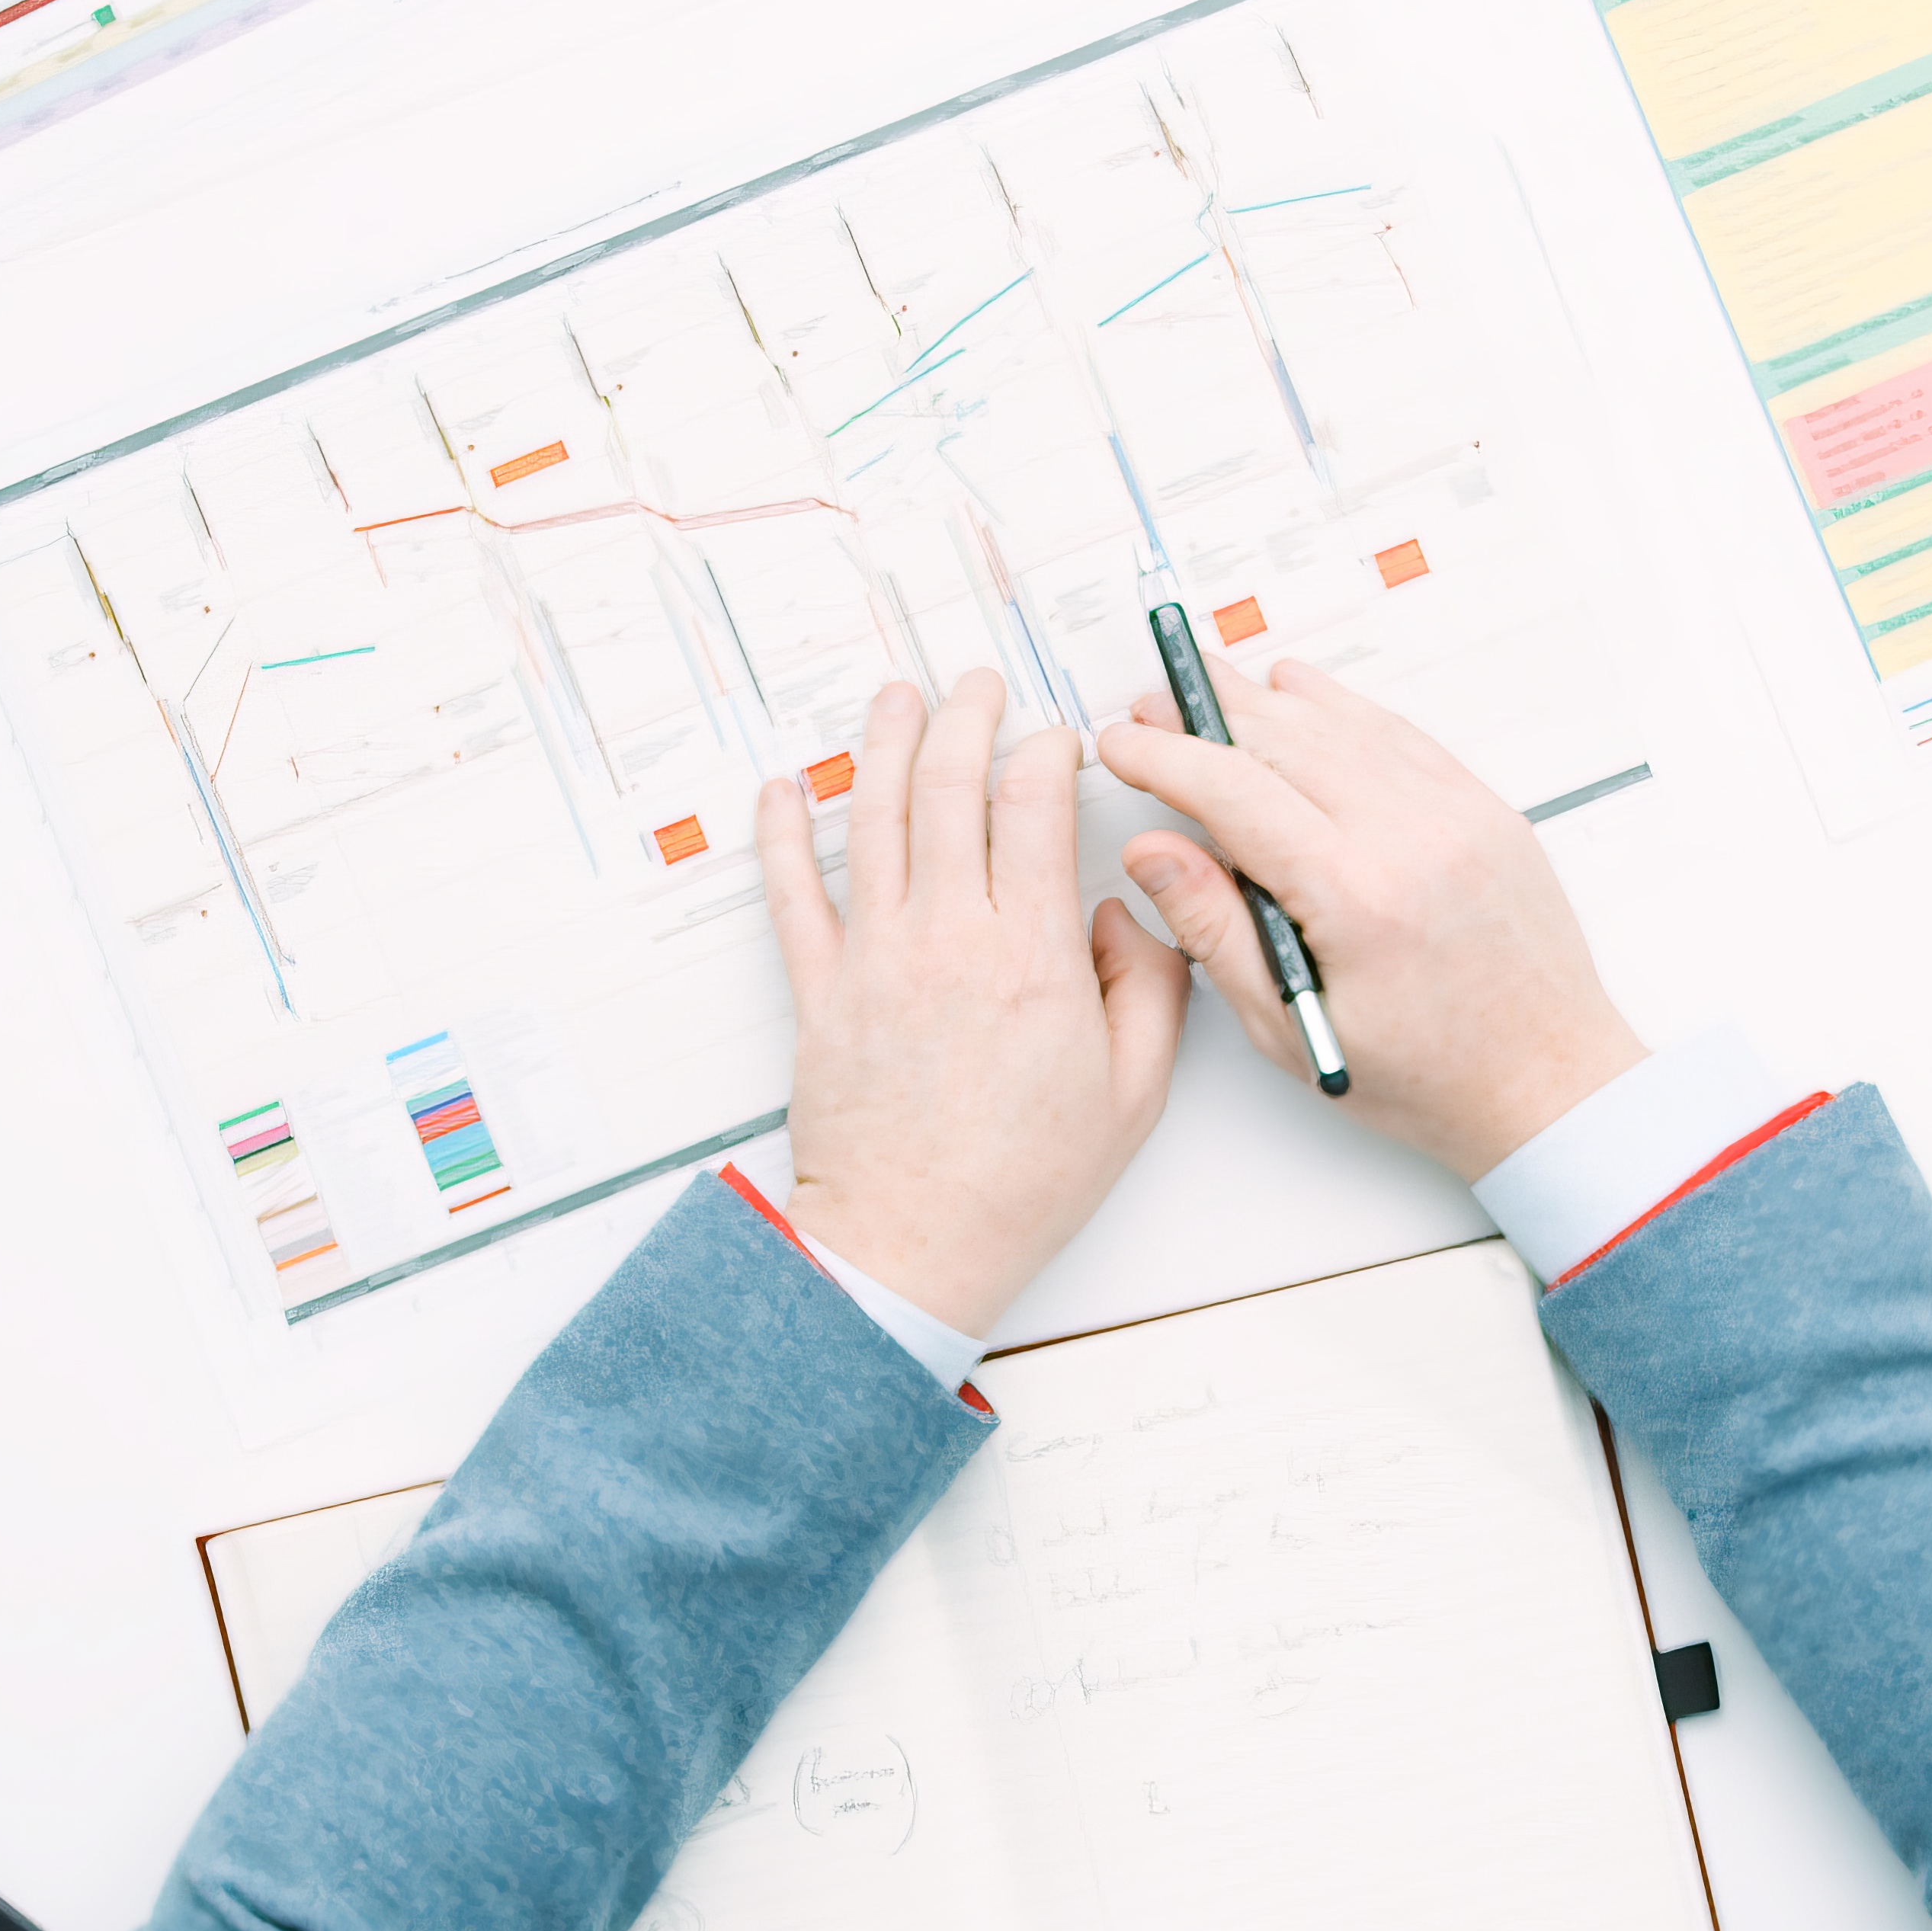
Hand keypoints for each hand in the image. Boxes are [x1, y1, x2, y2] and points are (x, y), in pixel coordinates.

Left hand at [760, 674, 1189, 1334]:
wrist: (915, 1245)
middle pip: (949, 787)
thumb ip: (1148, 988)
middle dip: (966, 717)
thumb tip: (1117, 915)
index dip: (1046, 750)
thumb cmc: (1022, 1182)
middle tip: (976, 684)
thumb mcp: (1135, 1093)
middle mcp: (949, 939)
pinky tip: (783, 789)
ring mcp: (874, 959)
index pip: (1034, 806)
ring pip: (872, 818)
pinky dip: (782, 833)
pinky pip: (791, 893)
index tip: (1056, 737)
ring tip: (897, 698)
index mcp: (1033, 956)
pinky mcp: (818, 992)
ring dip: (883, 744)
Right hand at [1091, 659, 1643, 1183]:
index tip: (1121, 744)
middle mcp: (1412, 837)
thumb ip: (1214, 929)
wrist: (1546, 1082)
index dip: (1164, 757)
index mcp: (1356, 896)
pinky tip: (1302, 695)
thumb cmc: (1428, 1077)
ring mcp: (1457, 814)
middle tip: (1151, 708)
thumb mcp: (1291, 1026)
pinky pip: (1400, 736)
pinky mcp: (1485, 810)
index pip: (1233, 790)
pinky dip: (1343, 709)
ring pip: (1342, 726)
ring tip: (1212, 689)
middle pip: (1283, 741)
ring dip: (1268, 702)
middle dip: (1204, 718)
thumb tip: (1153, 851)